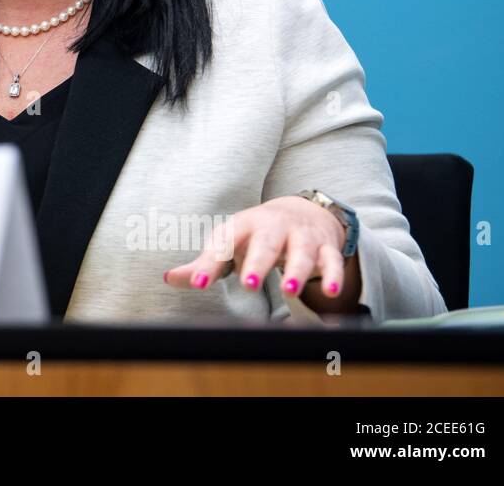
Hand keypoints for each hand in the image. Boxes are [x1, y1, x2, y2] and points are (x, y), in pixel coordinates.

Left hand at [163, 195, 354, 303]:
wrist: (302, 211)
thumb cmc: (255, 234)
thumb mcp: (229, 243)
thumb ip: (204, 264)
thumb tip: (169, 279)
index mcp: (244, 226)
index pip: (224, 242)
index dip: (210, 262)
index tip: (198, 281)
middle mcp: (274, 228)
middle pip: (266, 243)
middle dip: (258, 262)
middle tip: (248, 283)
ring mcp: (302, 237)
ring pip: (302, 252)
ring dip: (298, 270)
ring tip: (290, 289)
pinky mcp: (326, 248)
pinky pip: (332, 261)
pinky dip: (334, 275)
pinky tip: (333, 292)